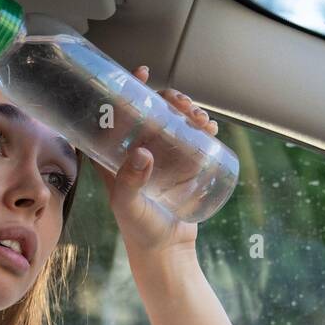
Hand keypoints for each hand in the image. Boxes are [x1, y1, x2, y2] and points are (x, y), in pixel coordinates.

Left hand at [90, 64, 219, 254]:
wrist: (166, 252)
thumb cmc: (139, 230)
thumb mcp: (128, 206)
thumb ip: (130, 182)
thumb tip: (142, 153)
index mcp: (114, 155)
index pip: (117, 113)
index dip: (128, 89)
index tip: (142, 73)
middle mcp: (137, 151)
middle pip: (151, 112)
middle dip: (168, 99)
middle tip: (183, 103)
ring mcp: (161, 158)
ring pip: (173, 122)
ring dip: (188, 111)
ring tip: (200, 118)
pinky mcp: (182, 167)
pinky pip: (191, 139)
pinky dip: (201, 128)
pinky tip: (210, 127)